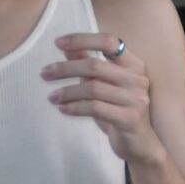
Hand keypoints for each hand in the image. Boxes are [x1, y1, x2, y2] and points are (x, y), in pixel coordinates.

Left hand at [40, 33, 164, 165]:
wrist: (139, 144)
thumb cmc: (118, 110)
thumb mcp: (103, 85)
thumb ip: (88, 66)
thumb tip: (67, 49)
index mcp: (134, 64)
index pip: (108, 41)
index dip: (82, 39)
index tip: (57, 43)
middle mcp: (138, 79)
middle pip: (95, 66)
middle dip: (65, 69)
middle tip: (44, 74)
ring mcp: (136, 99)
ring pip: (93, 88)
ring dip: (67, 92)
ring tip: (51, 97)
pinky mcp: (129, 118)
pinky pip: (95, 108)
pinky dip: (75, 107)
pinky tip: (62, 109)